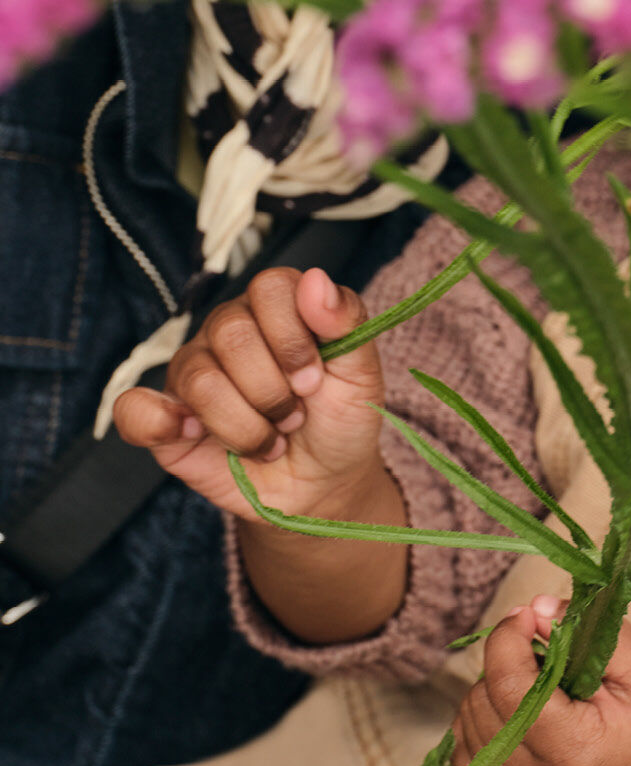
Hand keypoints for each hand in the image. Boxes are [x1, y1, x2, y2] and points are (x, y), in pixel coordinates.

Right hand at [113, 268, 384, 525]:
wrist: (322, 485)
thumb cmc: (340, 421)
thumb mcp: (363, 374)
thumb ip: (348, 322)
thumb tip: (316, 280)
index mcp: (275, 307)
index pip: (270, 286)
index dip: (293, 339)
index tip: (313, 381)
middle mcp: (228, 330)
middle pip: (232, 333)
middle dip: (273, 390)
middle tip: (294, 417)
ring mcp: (192, 371)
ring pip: (200, 378)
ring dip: (245, 425)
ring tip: (269, 440)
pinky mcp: (165, 418)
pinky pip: (134, 408)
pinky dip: (160, 424)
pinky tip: (195, 436)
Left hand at [456, 601, 630, 765]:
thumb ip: (596, 633)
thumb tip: (535, 607)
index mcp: (574, 753)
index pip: (508, 683)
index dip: (508, 637)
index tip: (528, 617)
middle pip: (482, 698)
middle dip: (507, 665)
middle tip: (549, 664)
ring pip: (468, 720)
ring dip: (494, 693)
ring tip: (541, 695)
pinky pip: (465, 749)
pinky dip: (486, 723)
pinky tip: (522, 721)